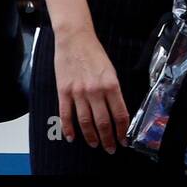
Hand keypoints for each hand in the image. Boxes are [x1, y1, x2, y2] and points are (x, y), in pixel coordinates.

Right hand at [53, 27, 128, 152]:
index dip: (122, 131)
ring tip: (95, 144)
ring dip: (91, 137)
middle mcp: (95, 91)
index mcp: (111, 84)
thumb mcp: (111, 70)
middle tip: (110, 148)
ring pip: (85, 122)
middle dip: (108, 138)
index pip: (120, 114)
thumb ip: (113, 91)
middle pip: (103, 122)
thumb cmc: (94, 52)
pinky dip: (68, 128)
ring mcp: (78, 92)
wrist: (74, 38)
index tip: (123, 140)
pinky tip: (72, 137)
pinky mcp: (64, 91)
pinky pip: (66, 115)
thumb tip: (116, 112)